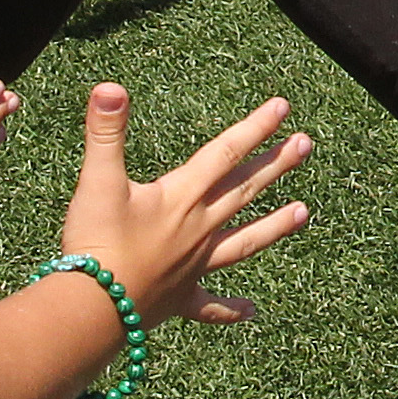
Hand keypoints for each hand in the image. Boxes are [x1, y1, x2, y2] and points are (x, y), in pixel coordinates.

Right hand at [62, 83, 313, 327]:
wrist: (91, 309)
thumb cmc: (95, 243)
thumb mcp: (98, 180)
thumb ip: (106, 132)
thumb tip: (109, 87)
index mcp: (181, 197)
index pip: (225, 153)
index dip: (254, 128)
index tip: (283, 107)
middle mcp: (197, 229)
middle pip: (244, 191)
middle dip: (276, 164)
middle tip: (306, 144)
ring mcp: (192, 266)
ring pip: (243, 243)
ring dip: (275, 227)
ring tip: (305, 213)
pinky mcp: (179, 299)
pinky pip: (210, 306)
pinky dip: (230, 309)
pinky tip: (253, 312)